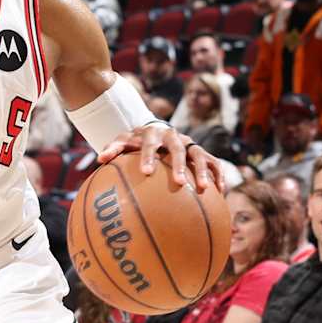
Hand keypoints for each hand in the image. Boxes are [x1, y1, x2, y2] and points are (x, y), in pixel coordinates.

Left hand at [96, 121, 222, 193]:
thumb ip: (113, 149)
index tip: (146, 172)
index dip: (149, 156)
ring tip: (204, 189)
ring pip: (200, 155)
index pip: (150, 144)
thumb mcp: (124, 141)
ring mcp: (190, 144)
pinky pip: (214, 162)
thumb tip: (100, 159)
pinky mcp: (200, 152)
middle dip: (179, 165)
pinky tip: (220, 192)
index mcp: (154, 134)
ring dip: (202, 171)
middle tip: (179, 183)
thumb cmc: (136, 141)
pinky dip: (218, 175)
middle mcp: (175, 137)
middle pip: (179, 149)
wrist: (156, 130)